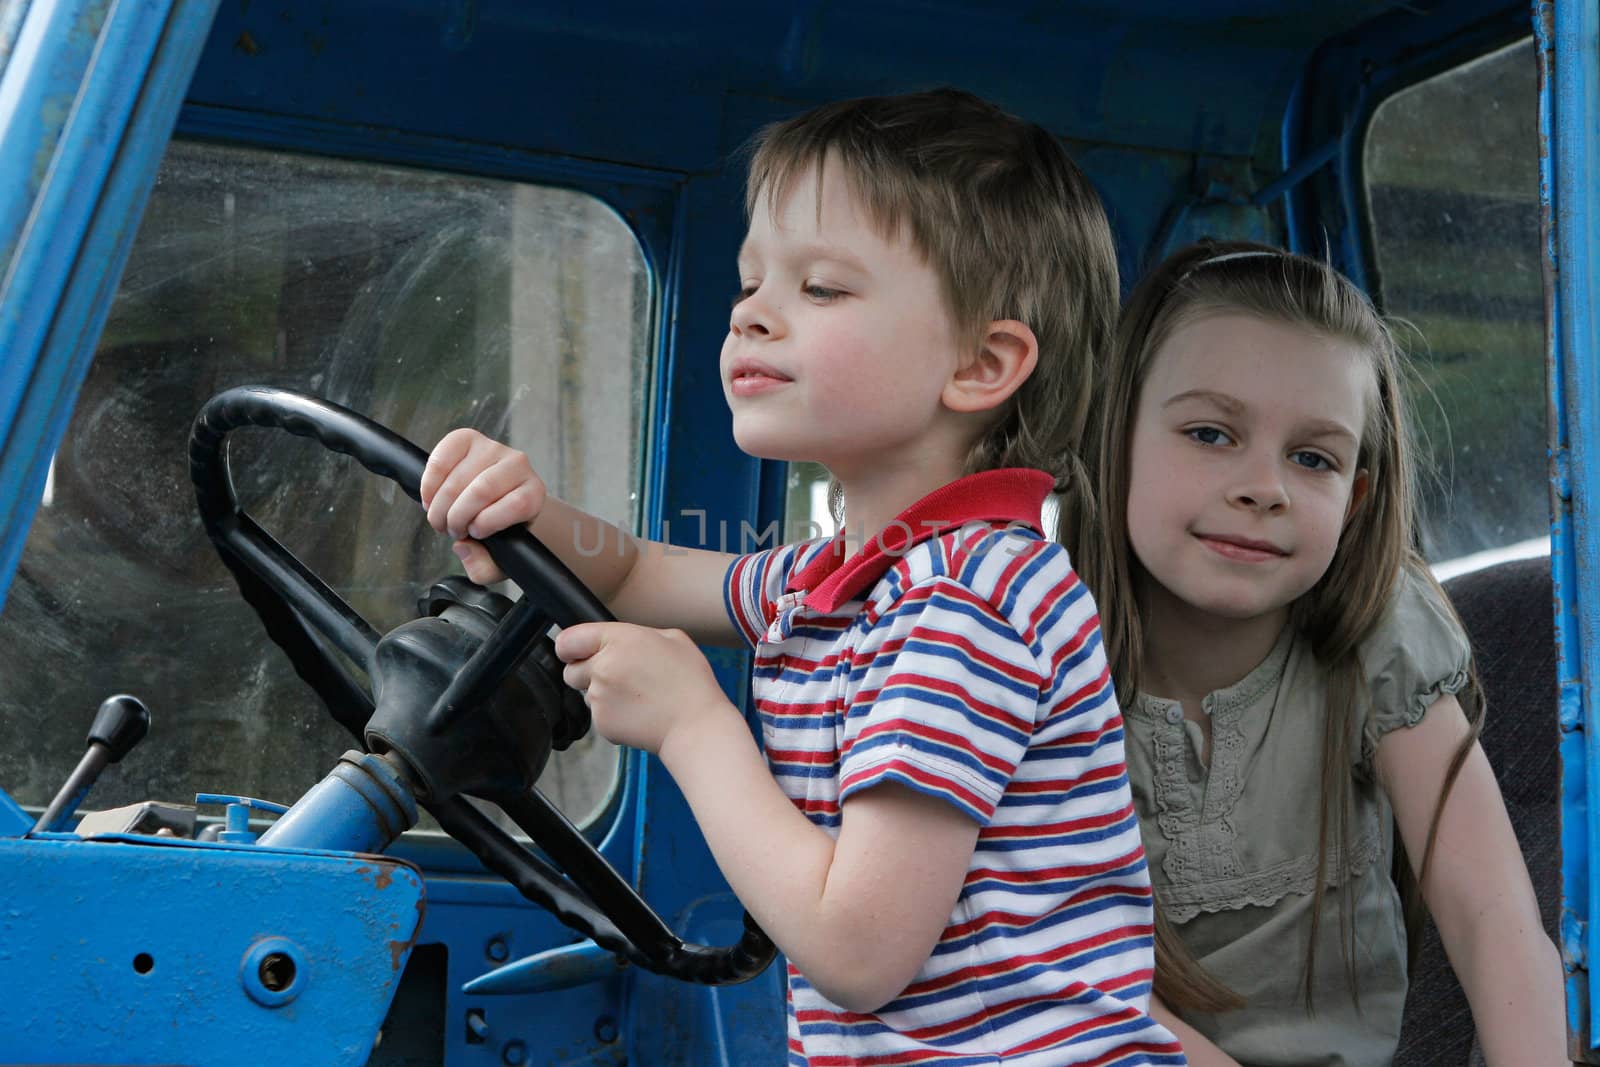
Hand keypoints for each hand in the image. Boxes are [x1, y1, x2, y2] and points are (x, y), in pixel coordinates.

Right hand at [420, 429, 546, 583]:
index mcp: (534, 493)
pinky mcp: (467, 439)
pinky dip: (429, 483)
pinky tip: (430, 499)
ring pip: (458, 477)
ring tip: (439, 519)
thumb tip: (463, 549)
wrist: (496, 500)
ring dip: (440, 504)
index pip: (518, 504)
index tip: (475, 534)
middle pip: (482, 490)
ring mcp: (492, 448)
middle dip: (457, 517)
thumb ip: (484, 566)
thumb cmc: (500, 530)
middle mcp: (518, 465)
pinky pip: (441, 457)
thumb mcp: (500, 559)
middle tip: (449, 530)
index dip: (489, 523)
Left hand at [554, 623, 733, 755]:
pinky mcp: (602, 723)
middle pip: (571, 671)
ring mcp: (599, 698)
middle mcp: (602, 668)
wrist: (695, 724)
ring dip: (603, 695)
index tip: (575, 653)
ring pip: (586, 694)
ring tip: (637, 697)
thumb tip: (620, 641)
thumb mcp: (673, 638)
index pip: (568, 640)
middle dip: (586, 674)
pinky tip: (638, 713)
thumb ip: (638, 634)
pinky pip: (598, 715)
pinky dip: (613, 715)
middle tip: (616, 678)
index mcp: (617, 640)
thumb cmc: (689, 681)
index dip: (569, 647)